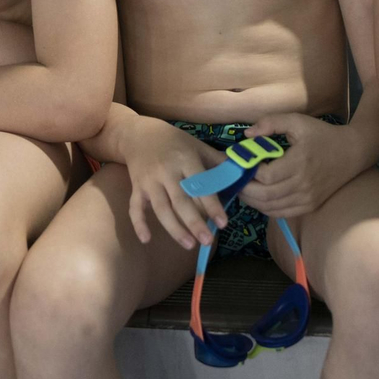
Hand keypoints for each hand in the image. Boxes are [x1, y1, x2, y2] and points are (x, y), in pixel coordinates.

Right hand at [119, 120, 227, 250]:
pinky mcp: (136, 187)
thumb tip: (243, 173)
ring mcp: (149, 181)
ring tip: (189, 245)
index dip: (212, 205)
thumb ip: (217, 162)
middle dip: (194, 223)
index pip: (200, 185)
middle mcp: (166, 171)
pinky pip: (135, 208)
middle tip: (207, 241)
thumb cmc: (174, 141)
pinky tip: (146, 240)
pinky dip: (139, 224)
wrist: (139, 134)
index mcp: (185, 159)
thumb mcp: (197, 146)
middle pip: (180, 201)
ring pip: (160, 208)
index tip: (223, 223)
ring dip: (174, 228)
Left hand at [235, 113, 363, 218]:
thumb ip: (270, 123)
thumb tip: (246, 135)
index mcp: (299, 162)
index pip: (265, 176)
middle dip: (243, 189)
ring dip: (251, 200)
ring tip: (241, 188)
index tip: (240, 162)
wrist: (352, 152)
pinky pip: (281, 213)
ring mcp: (307, 199)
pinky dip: (265, 208)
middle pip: (264, 196)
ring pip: (270, 208)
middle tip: (233, 179)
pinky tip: (257, 197)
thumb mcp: (297, 121)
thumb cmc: (322, 135)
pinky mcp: (310, 206)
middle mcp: (303, 185)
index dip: (248, 171)